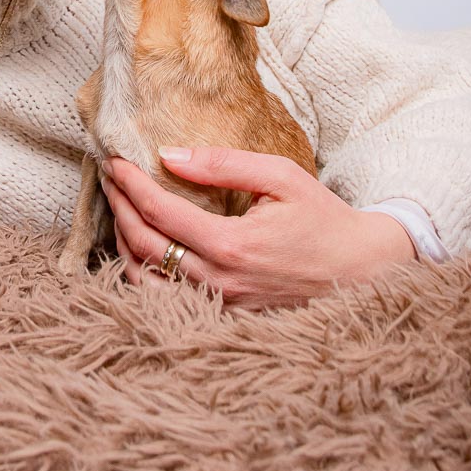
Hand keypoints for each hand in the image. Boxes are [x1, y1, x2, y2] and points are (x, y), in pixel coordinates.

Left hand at [101, 146, 416, 308]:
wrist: (360, 271)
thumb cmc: (323, 219)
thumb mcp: (281, 177)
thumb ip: (223, 164)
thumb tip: (169, 154)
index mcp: (231, 245)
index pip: (159, 212)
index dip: (130, 184)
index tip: (115, 161)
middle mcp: (218, 281)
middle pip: (143, 245)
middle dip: (119, 207)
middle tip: (109, 179)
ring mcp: (218, 305)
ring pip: (145, 280)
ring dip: (124, 242)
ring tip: (119, 210)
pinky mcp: (221, 316)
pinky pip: (164, 298)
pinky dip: (142, 272)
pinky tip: (139, 246)